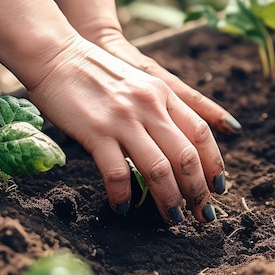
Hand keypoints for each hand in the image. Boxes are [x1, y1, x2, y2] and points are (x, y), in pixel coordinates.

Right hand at [27, 38, 226, 222]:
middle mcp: (149, 106)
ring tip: (172, 219)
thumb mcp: (139, 81)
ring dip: (169, 200)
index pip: (201, 132)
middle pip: (186, 156)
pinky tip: (123, 207)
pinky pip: (117, 173)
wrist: (56, 55)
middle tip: (202, 214)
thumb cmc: (95, 72)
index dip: (214, 164)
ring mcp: (124, 119)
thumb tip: (176, 144)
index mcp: (162, 92)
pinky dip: (123, 195)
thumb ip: (160, 107)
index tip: (218, 187)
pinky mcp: (97, 132)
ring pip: (158, 169)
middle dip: (198, 191)